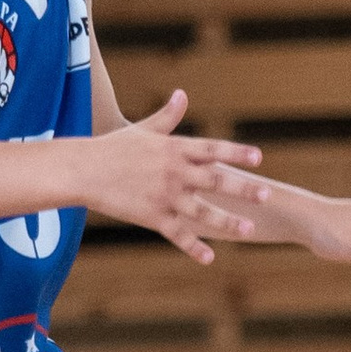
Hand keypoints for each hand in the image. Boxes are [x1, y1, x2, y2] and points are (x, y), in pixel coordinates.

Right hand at [78, 91, 273, 266]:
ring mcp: (164, 196)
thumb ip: (168, 116)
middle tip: (267, 195)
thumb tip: (182, 93)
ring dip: (227, 222)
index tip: (258, 157)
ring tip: (250, 231)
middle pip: (215, 181)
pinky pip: (178, 235)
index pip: (212, 149)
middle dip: (243, 189)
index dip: (236, 153)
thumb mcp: (143, 129)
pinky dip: (194, 247)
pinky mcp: (152, 217)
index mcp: (174, 149)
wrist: (83, 170)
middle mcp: (174, 172)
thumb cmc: (113, 147)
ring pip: (202, 212)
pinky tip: (210, 258)